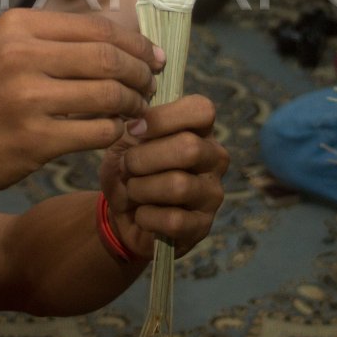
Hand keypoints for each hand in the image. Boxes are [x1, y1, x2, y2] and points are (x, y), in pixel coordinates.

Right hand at [0, 9, 163, 196]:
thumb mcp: (7, 52)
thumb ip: (58, 41)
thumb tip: (127, 39)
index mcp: (17, 26)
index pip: (98, 26)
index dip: (136, 42)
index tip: (154, 57)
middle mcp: (19, 56)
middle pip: (108, 57)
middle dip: (140, 73)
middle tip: (150, 86)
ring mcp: (25, 98)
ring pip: (109, 94)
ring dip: (133, 104)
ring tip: (137, 110)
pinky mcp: (34, 140)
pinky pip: (98, 131)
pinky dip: (116, 132)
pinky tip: (116, 132)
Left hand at [99, 94, 227, 258]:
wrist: (121, 214)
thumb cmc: (130, 169)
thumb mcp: (126, 141)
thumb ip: (136, 128)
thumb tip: (139, 125)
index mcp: (200, 130)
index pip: (201, 110)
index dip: (164, 117)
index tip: (134, 130)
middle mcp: (215, 159)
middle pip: (189, 147)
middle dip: (145, 157)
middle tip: (127, 166)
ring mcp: (212, 194)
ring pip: (178, 185)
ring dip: (141, 188)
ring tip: (133, 191)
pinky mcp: (202, 226)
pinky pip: (173, 220)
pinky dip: (146, 217)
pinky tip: (142, 215)